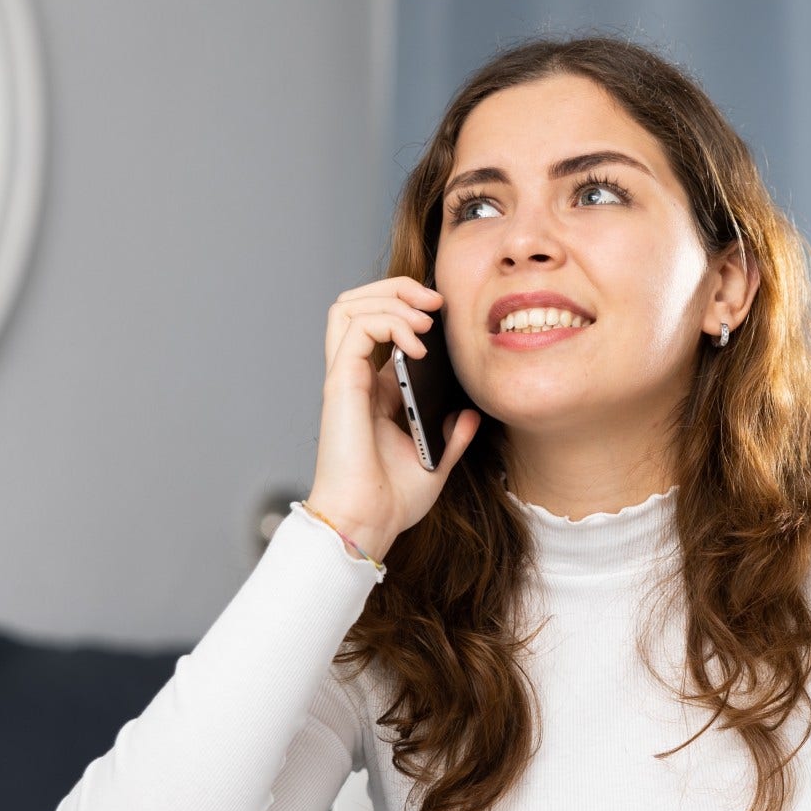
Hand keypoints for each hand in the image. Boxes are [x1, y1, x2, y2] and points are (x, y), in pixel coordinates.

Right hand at [305, 275, 481, 559]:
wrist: (368, 522)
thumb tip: (469, 415)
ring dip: (391, 298)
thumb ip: (451, 436)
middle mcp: (357, 378)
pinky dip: (388, 323)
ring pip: (349, 306)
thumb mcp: (435, 462)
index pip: (380, 325)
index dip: (409, 307)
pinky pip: (355, 327)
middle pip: (359, 303)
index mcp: (377, 391)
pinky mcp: (341, 384)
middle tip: (435, 302)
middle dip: (398, 288)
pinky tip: (416, 345)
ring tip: (425, 317)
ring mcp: (346, 378)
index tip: (446, 316)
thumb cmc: (392, 500)